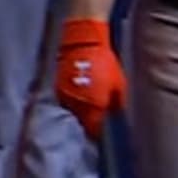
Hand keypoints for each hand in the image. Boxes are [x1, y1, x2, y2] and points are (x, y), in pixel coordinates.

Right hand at [54, 17, 124, 137]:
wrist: (83, 43)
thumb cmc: (105, 63)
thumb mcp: (119, 85)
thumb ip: (117, 104)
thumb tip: (116, 115)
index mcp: (93, 108)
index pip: (94, 131)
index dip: (99, 134)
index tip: (103, 132)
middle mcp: (77, 106)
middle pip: (83, 123)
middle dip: (90, 121)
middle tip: (98, 116)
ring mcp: (65, 98)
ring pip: (74, 112)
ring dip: (81, 110)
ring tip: (89, 104)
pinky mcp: (58, 89)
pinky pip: (67, 100)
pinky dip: (74, 100)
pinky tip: (81, 94)